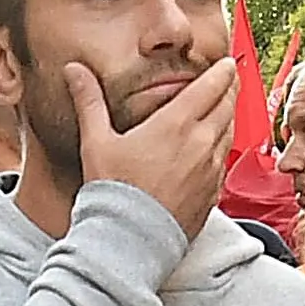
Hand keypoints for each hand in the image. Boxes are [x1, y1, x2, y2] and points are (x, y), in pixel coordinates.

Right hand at [72, 53, 238, 239]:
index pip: (211, 86)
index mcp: (176, 124)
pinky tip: (215, 148)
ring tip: (225, 108)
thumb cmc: (112, 192)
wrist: (129, 242)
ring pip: (230, 133)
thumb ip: (90, 102)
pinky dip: (223, 148)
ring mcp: (211, 170)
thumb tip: (74, 70)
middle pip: (228, 106)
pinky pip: (225, 162)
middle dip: (230, 89)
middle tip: (230, 81)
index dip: (222, 72)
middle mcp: (201, 144)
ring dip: (229, 117)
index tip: (227, 64)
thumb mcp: (96, 142)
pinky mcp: (213, 194)